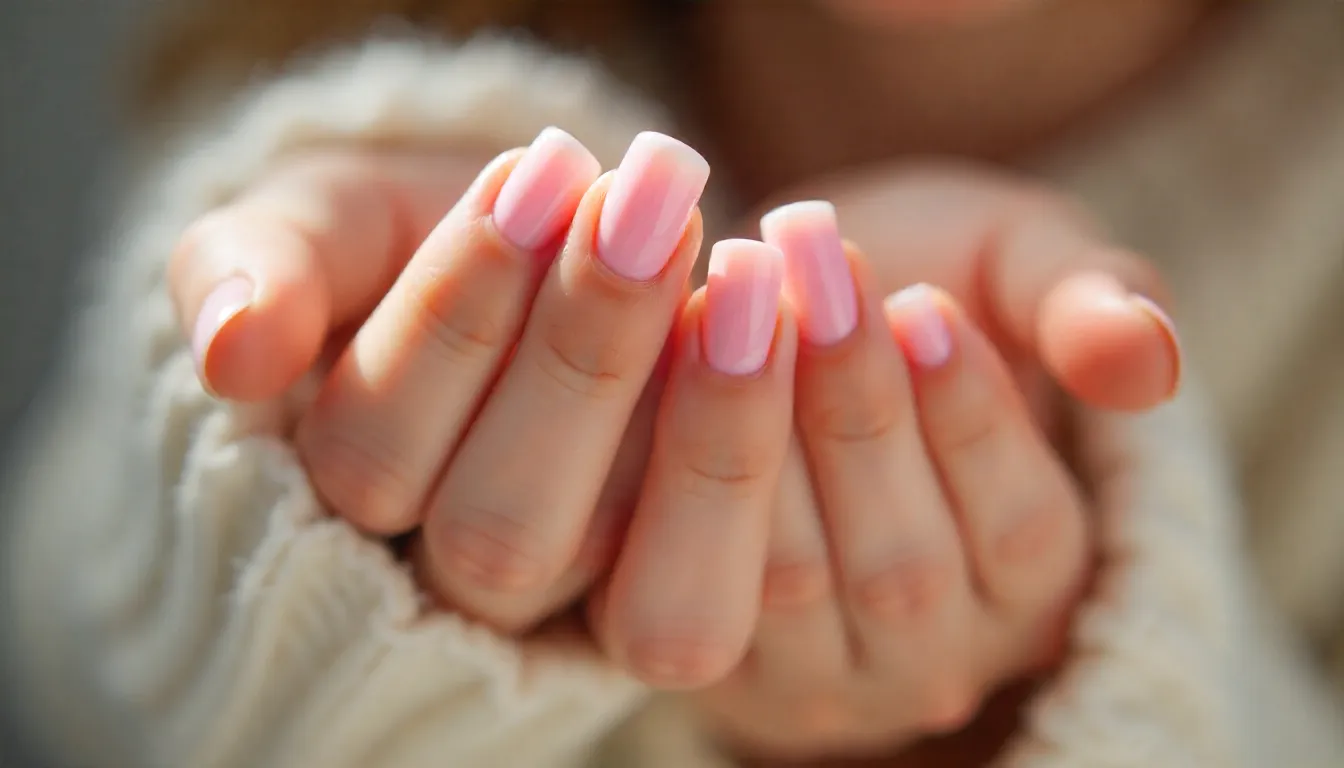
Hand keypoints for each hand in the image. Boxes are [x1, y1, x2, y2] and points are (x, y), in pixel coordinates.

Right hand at [170, 128, 801, 687]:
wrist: (534, 255)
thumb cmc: (411, 240)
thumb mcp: (324, 222)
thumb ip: (261, 268)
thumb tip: (231, 347)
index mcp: (352, 490)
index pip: (380, 451)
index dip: (462, 314)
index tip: (541, 172)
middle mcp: (464, 567)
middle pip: (504, 530)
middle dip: (584, 356)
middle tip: (649, 197)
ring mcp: (590, 588)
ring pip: (641, 586)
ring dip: (701, 427)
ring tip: (743, 274)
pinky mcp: (692, 574)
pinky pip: (752, 574)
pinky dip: (787, 454)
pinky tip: (803, 323)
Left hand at [694, 179, 1179, 762]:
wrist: (809, 316)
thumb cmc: (938, 286)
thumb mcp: (1028, 274)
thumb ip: (1089, 308)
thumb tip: (1146, 357)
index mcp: (1036, 584)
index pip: (1021, 529)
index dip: (968, 419)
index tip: (921, 306)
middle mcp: (934, 657)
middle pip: (900, 569)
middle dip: (852, 415)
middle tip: (809, 279)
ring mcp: (819, 672)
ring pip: (787, 583)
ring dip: (755, 438)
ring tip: (734, 301)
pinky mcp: (717, 658)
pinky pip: (685, 584)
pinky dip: (670, 473)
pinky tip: (666, 358)